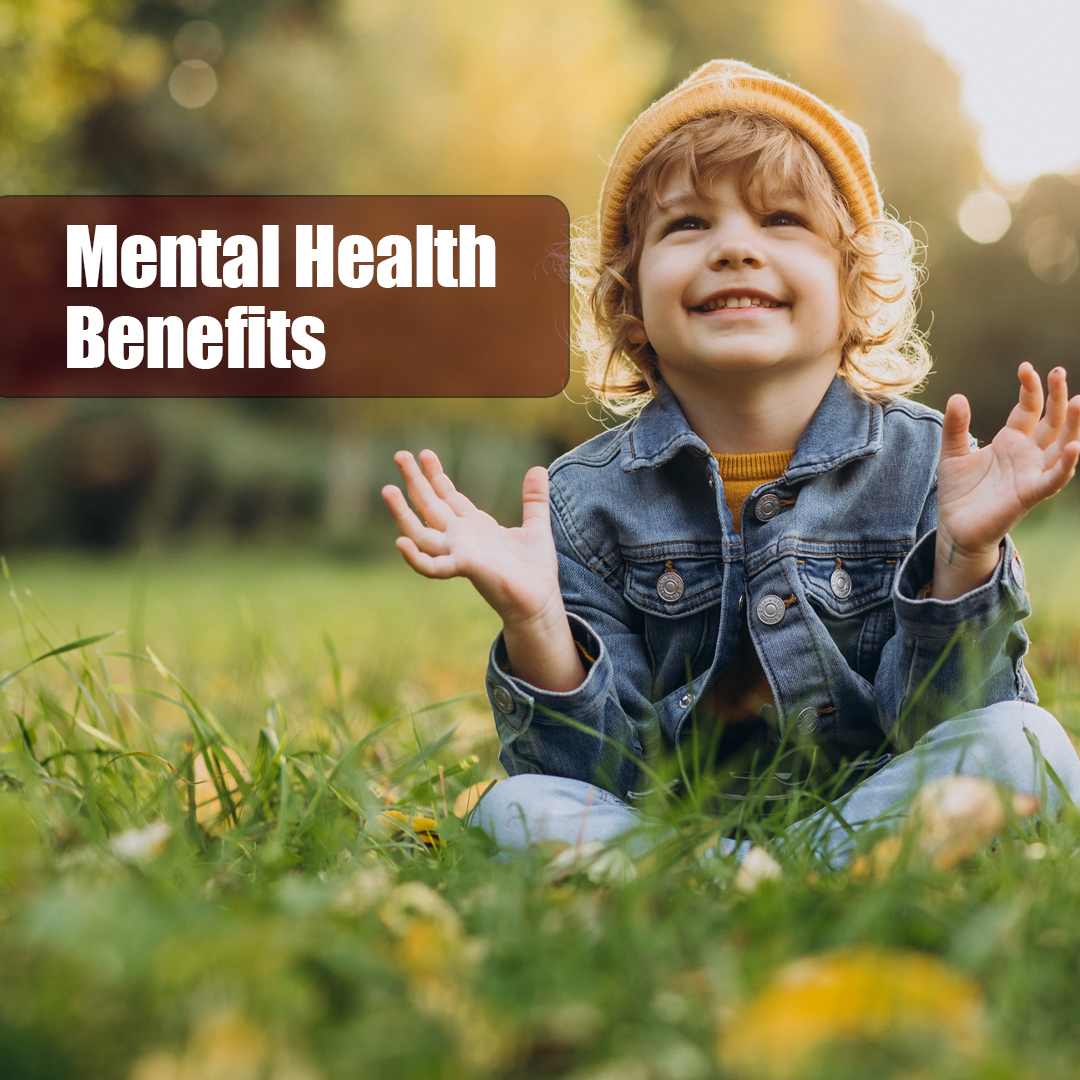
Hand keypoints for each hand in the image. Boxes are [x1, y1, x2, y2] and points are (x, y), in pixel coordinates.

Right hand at [381, 449, 560, 625]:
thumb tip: (538, 468)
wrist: (540, 601)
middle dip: (415, 481)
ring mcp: (459, 553)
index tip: (424, 453)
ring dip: (402, 512)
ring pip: (421, 532)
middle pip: (430, 505)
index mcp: (475, 526)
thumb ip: (534, 499)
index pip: (448, 496)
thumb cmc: (535, 569)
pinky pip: (433, 566)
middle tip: (399, 454)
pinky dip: (416, 557)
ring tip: (388, 489)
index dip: (435, 475)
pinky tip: (400, 542)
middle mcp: (461, 537)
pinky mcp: (465, 568)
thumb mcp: (536, 526)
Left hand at [933, 363, 1079, 597]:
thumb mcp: (952, 453)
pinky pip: (1054, 479)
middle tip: (1059, 371)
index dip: (1031, 389)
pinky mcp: (1030, 494)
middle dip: (1057, 397)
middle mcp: (1027, 454)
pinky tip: (1076, 447)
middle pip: (1051, 421)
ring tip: (1078, 400)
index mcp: (1011, 441)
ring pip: (1062, 446)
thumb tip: (957, 396)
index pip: (1028, 409)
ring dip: (1073, 425)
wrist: (955, 528)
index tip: (1026, 368)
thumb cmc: (959, 492)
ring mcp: (1032, 473)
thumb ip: (955, 428)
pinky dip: (1066, 465)